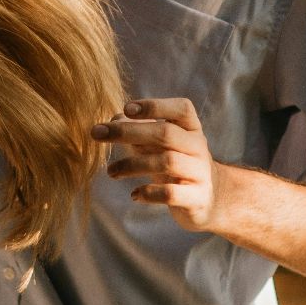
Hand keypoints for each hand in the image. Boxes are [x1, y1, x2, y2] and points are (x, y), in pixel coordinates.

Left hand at [93, 98, 221, 231]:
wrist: (209, 199)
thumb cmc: (177, 163)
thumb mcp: (161, 144)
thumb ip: (138, 130)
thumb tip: (112, 120)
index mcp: (191, 129)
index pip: (182, 108)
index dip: (155, 105)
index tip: (126, 108)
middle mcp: (199, 147)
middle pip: (166, 133)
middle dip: (128, 132)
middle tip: (97, 134)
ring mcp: (200, 173)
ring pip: (166, 162)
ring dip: (132, 165)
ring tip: (111, 172)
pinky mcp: (197, 199)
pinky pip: (171, 193)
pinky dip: (149, 193)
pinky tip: (134, 195)